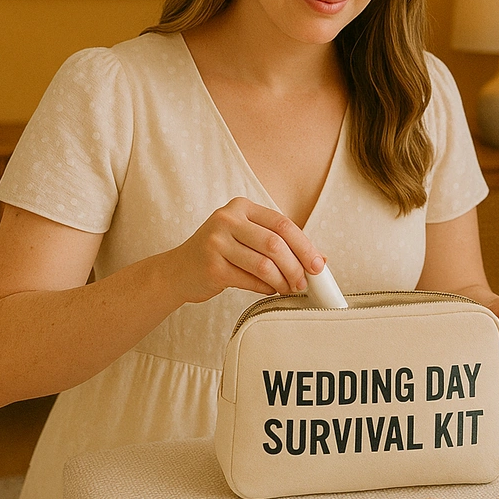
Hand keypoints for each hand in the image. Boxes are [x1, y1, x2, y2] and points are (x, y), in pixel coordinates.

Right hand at [173, 197, 324, 301]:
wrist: (178, 271)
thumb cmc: (220, 254)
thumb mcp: (246, 238)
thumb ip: (280, 244)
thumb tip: (321, 259)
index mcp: (241, 207)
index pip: (282, 224)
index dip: (305, 246)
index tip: (318, 265)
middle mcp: (227, 219)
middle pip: (275, 243)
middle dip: (296, 266)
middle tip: (305, 283)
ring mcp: (216, 242)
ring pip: (264, 264)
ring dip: (283, 280)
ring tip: (289, 289)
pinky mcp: (211, 266)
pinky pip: (249, 280)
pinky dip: (266, 288)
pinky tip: (270, 290)